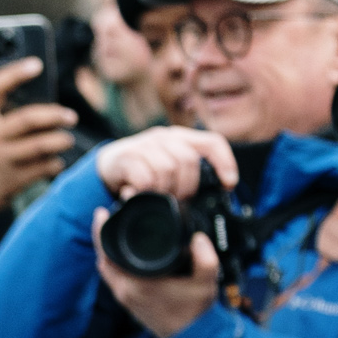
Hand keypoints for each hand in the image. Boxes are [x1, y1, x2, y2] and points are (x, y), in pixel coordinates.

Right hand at [0, 59, 77, 221]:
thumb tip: (38, 101)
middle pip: (27, 119)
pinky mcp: (11, 182)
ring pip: (41, 145)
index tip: (37, 65)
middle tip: (70, 116)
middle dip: (55, 115)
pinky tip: (54, 162)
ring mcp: (0, 161)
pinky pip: (43, 168)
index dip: (15, 73)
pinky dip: (54, 163)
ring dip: (60, 141)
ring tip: (66, 140)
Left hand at [93, 212, 220, 337]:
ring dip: (107, 248)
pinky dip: (113, 261)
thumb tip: (197, 237)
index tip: (101, 212)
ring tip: (113, 227)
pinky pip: (113, 277)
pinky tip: (121, 250)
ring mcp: (124, 298)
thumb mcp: (206, 281)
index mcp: (137, 284)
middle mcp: (125, 291)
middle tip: (107, 214)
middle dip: (103, 235)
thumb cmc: (195, 313)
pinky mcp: (128, 301)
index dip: (102, 231)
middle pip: (103, 258)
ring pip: (106, 268)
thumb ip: (205, 257)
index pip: (108, 254)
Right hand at [95, 124, 237, 201]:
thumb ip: (189, 174)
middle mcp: (165, 137)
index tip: (228, 184)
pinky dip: (147, 193)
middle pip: (189, 160)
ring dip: (166, 191)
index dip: (225, 163)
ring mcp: (145, 145)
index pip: (212, 142)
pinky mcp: (126, 157)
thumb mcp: (169, 167)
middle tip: (180, 201)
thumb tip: (217, 192)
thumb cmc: (144, 170)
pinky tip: (142, 197)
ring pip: (168, 169)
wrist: (108, 165)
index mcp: (181, 137)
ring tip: (160, 199)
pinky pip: (146, 178)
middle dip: (187, 187)